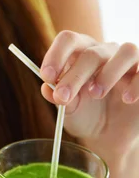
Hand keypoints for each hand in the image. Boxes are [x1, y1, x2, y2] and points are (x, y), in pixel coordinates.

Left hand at [40, 31, 138, 150]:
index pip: (68, 40)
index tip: (47, 76)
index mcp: (81, 52)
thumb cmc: (86, 115)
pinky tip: (126, 99)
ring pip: (126, 50)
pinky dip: (136, 84)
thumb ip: (59, 98)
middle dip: (75, 75)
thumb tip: (47, 89)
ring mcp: (129, 62)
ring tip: (96, 93)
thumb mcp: (69, 110)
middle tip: (63, 96)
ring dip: (109, 72)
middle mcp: (105, 52)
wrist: (110, 137)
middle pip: (92, 52)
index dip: (56, 54)